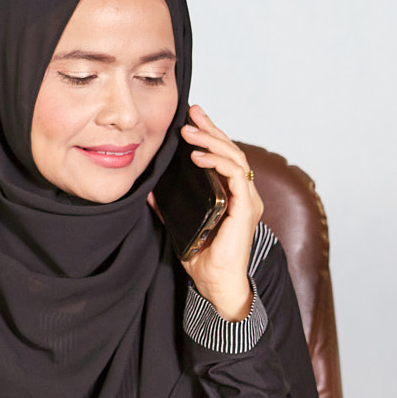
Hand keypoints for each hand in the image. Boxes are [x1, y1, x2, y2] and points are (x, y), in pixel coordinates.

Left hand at [167, 104, 262, 320]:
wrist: (216, 284)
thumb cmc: (203, 258)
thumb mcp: (180, 223)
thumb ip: (168, 206)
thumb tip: (149, 190)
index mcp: (232, 195)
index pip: (223, 156)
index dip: (209, 134)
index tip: (192, 117)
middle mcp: (244, 194)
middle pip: (231, 151)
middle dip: (211, 129)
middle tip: (192, 113)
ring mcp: (247, 200)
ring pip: (235, 158)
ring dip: (212, 141)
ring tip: (190, 133)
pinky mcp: (244, 208)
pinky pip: (235, 176)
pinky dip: (218, 162)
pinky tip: (198, 156)